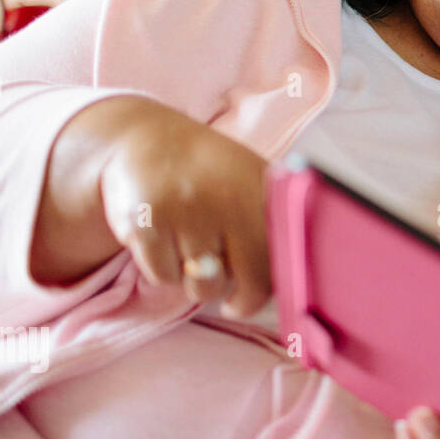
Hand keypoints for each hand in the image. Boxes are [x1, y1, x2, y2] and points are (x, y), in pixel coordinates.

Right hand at [97, 103, 270, 316]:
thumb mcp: (250, 179)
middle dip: (240, 301)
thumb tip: (293, 278)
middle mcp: (227, 200)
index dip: (268, 290)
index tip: (254, 299)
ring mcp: (186, 212)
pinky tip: (163, 242)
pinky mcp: (146, 223)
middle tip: (231, 302)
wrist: (145, 137)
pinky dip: (163, 270)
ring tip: (192, 253)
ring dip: (197, 282)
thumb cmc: (207, 170)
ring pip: (202, 286)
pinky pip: (164, 277)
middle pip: (247, 282)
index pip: (279, 260)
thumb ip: (274, 221)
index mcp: (260, 190)